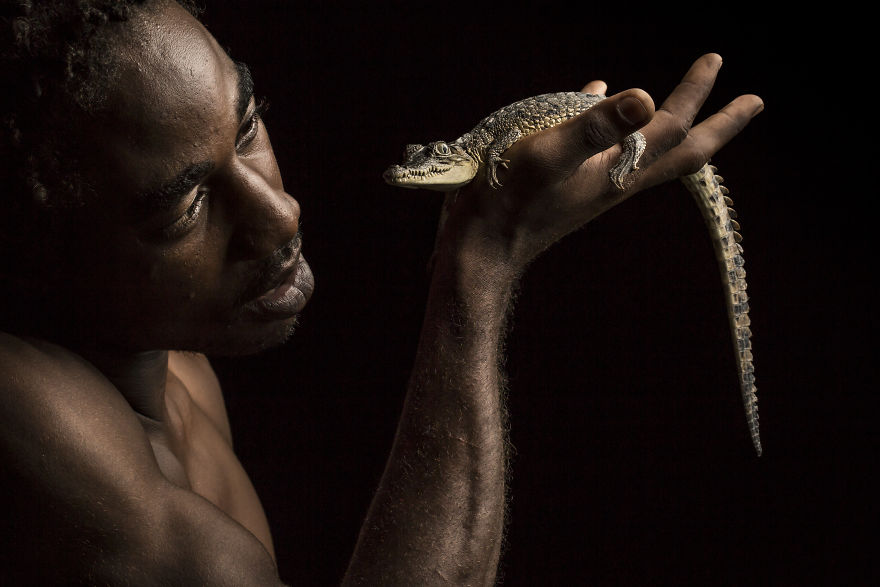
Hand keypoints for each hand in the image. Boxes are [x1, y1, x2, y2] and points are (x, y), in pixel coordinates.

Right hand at [438, 53, 762, 271]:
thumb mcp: (549, 156)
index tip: (716, 61)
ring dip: (668, 123)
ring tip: (676, 99)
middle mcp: (616, 177)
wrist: (482, 247)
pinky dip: (603, 115)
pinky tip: (593, 90)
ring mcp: (593, 180)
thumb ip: (593, 127)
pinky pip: (594, 139)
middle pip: (680, 151)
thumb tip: (645, 96)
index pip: (673, 128)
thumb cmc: (510, 203)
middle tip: (751, 102)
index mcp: (620, 172)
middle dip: (718, 126)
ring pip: (644, 147)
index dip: (696, 94)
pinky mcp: (566, 179)